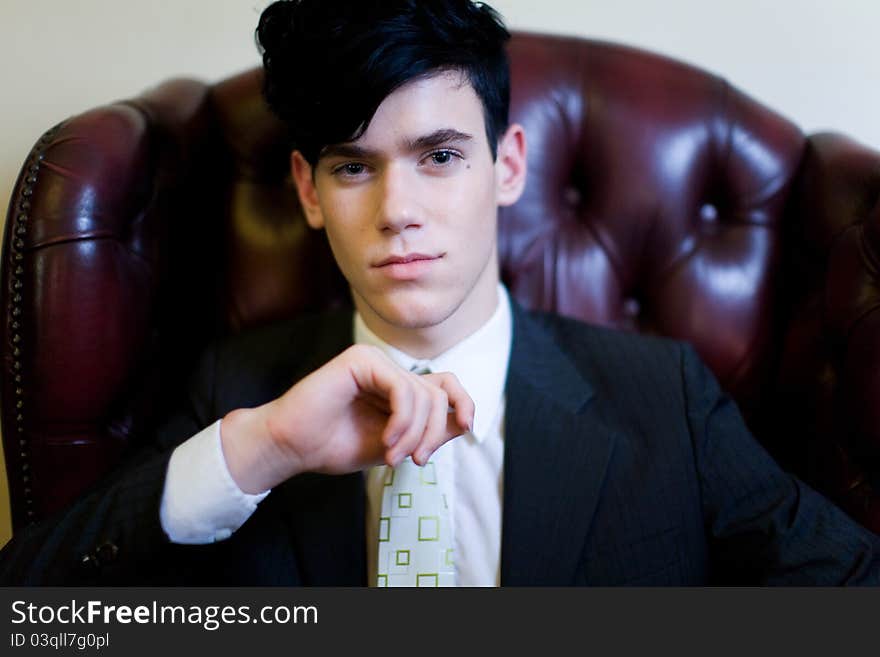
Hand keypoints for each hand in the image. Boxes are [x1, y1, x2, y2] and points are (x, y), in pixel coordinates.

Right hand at [219, 344, 474, 492]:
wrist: (292, 448)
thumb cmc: (335, 445)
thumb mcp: (395, 445)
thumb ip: (428, 432)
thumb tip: (465, 421)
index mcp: (397, 386)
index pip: (446, 384)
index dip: (464, 403)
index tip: (468, 429)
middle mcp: (388, 368)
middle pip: (438, 394)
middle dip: (434, 433)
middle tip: (416, 461)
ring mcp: (375, 361)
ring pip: (423, 395)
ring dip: (414, 434)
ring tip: (391, 456)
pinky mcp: (361, 359)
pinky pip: (402, 388)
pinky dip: (402, 420)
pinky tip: (387, 442)